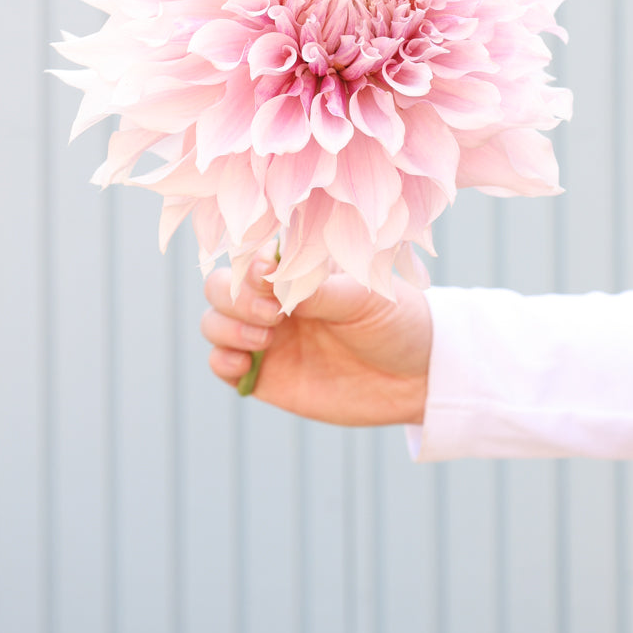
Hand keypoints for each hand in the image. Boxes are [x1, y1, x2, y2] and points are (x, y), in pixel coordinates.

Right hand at [201, 255, 432, 425]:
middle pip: (220, 287)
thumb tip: (270, 279)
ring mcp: (267, 338)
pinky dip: (221, 361)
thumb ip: (316, 289)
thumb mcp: (363, 297)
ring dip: (227, 328)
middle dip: (235, 298)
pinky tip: (247, 364)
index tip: (267, 274)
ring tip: (266, 340)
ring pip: (214, 323)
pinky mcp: (265, 376)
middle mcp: (273, 300)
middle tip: (273, 314)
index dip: (248, 264)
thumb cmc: (395, 321)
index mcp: (296, 270)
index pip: (249, 255)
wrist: (418, 376)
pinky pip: (220, 365)